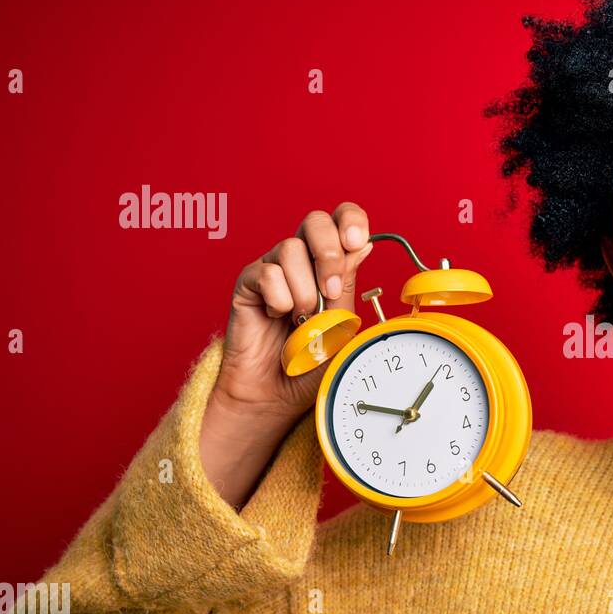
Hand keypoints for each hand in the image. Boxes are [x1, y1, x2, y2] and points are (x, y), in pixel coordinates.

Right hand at [200, 203, 372, 507]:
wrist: (279, 393)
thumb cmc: (312, 362)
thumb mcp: (343, 323)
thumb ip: (350, 283)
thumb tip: (364, 244)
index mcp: (331, 264)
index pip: (341, 219)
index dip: (350, 220)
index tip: (357, 242)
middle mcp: (302, 260)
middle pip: (315, 221)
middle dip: (329, 253)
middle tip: (333, 290)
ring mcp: (273, 268)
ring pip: (290, 248)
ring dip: (304, 289)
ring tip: (302, 318)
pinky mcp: (248, 283)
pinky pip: (266, 272)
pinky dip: (278, 298)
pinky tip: (277, 318)